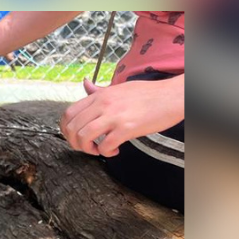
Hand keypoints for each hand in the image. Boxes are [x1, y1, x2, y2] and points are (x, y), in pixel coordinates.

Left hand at [61, 77, 184, 157]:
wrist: (173, 96)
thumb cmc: (148, 94)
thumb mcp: (119, 88)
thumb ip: (100, 91)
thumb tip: (85, 84)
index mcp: (100, 96)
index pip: (68, 114)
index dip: (66, 130)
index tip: (75, 137)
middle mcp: (103, 104)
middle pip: (72, 128)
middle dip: (75, 143)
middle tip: (87, 147)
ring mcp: (114, 116)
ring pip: (83, 137)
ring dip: (87, 149)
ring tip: (98, 150)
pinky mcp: (127, 128)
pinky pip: (104, 146)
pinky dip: (105, 153)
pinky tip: (115, 151)